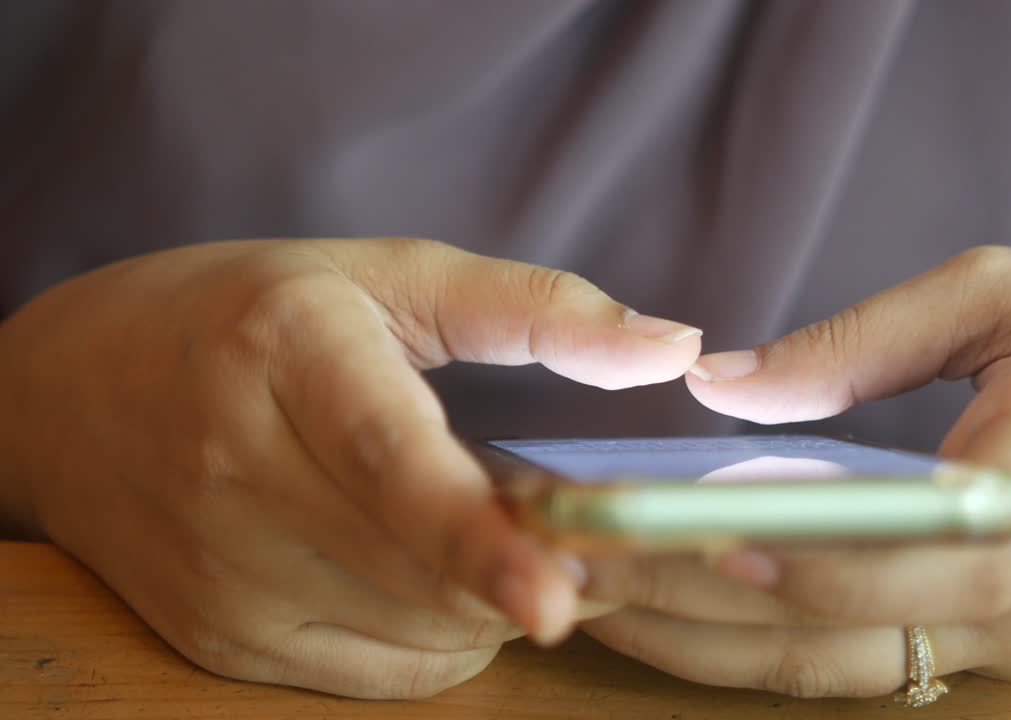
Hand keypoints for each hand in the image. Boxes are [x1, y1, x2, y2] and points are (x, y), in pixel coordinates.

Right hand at [0, 238, 697, 696]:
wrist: (69, 390)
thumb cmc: (248, 315)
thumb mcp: (386, 276)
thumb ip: (534, 308)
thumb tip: (671, 347)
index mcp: (287, 358)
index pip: (390, 462)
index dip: (478, 536)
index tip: (557, 592)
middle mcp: (239, 473)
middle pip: (425, 571)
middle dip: (533, 565)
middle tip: (575, 526)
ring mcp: (222, 573)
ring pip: (418, 633)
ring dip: (492, 598)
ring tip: (487, 529)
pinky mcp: (219, 637)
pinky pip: (381, 675)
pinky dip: (442, 635)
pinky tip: (427, 570)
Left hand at [582, 247, 1010, 697]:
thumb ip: (868, 342)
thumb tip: (725, 387)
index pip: (945, 542)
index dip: (829, 552)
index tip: (713, 532)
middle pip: (860, 620)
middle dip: (703, 599)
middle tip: (571, 559)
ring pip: (853, 664)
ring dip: (713, 641)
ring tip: (592, 596)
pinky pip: (878, 665)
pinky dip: (772, 646)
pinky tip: (685, 617)